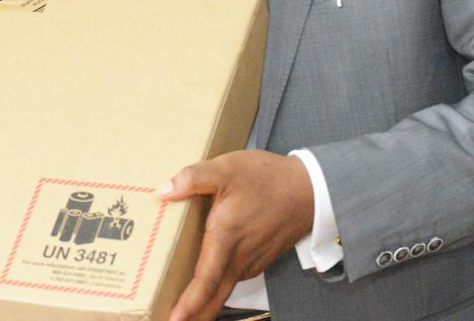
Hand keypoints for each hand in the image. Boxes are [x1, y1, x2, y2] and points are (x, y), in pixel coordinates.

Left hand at [159, 151, 314, 320]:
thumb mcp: (227, 168)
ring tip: (182, 312)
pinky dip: (216, 291)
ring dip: (203, 305)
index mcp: (226, 237)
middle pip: (214, 297)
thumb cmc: (267, 179)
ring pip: (224, 291)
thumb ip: (193, 177)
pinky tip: (204, 288)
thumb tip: (163, 190)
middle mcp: (239, 257)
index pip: (206, 280)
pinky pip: (233, 280)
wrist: (309, 189)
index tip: (175, 319)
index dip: (190, 303)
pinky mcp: (258, 260)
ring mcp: (251, 261)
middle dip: (194, 315)